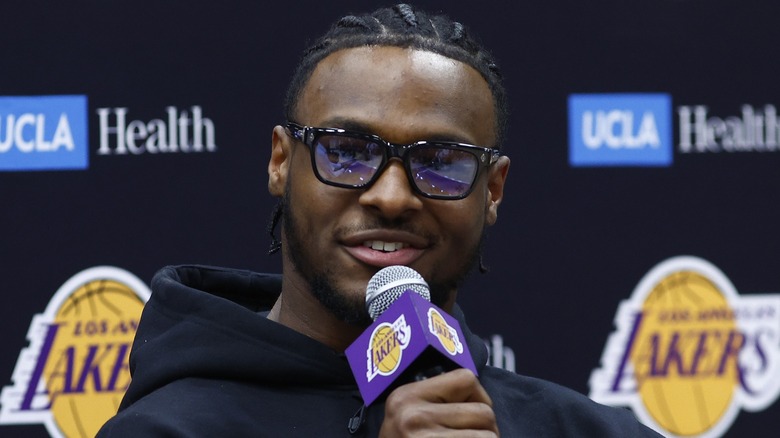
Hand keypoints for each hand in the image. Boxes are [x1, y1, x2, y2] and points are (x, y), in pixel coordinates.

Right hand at [379, 368, 498, 436]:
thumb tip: (481, 397)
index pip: (465, 379)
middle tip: (472, 437)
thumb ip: (438, 401)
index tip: (470, 414)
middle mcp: (413, 416)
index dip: (477, 396)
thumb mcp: (408, 415)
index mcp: (406, 396)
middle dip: (486, 428)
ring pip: (489, 436)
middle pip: (483, 412)